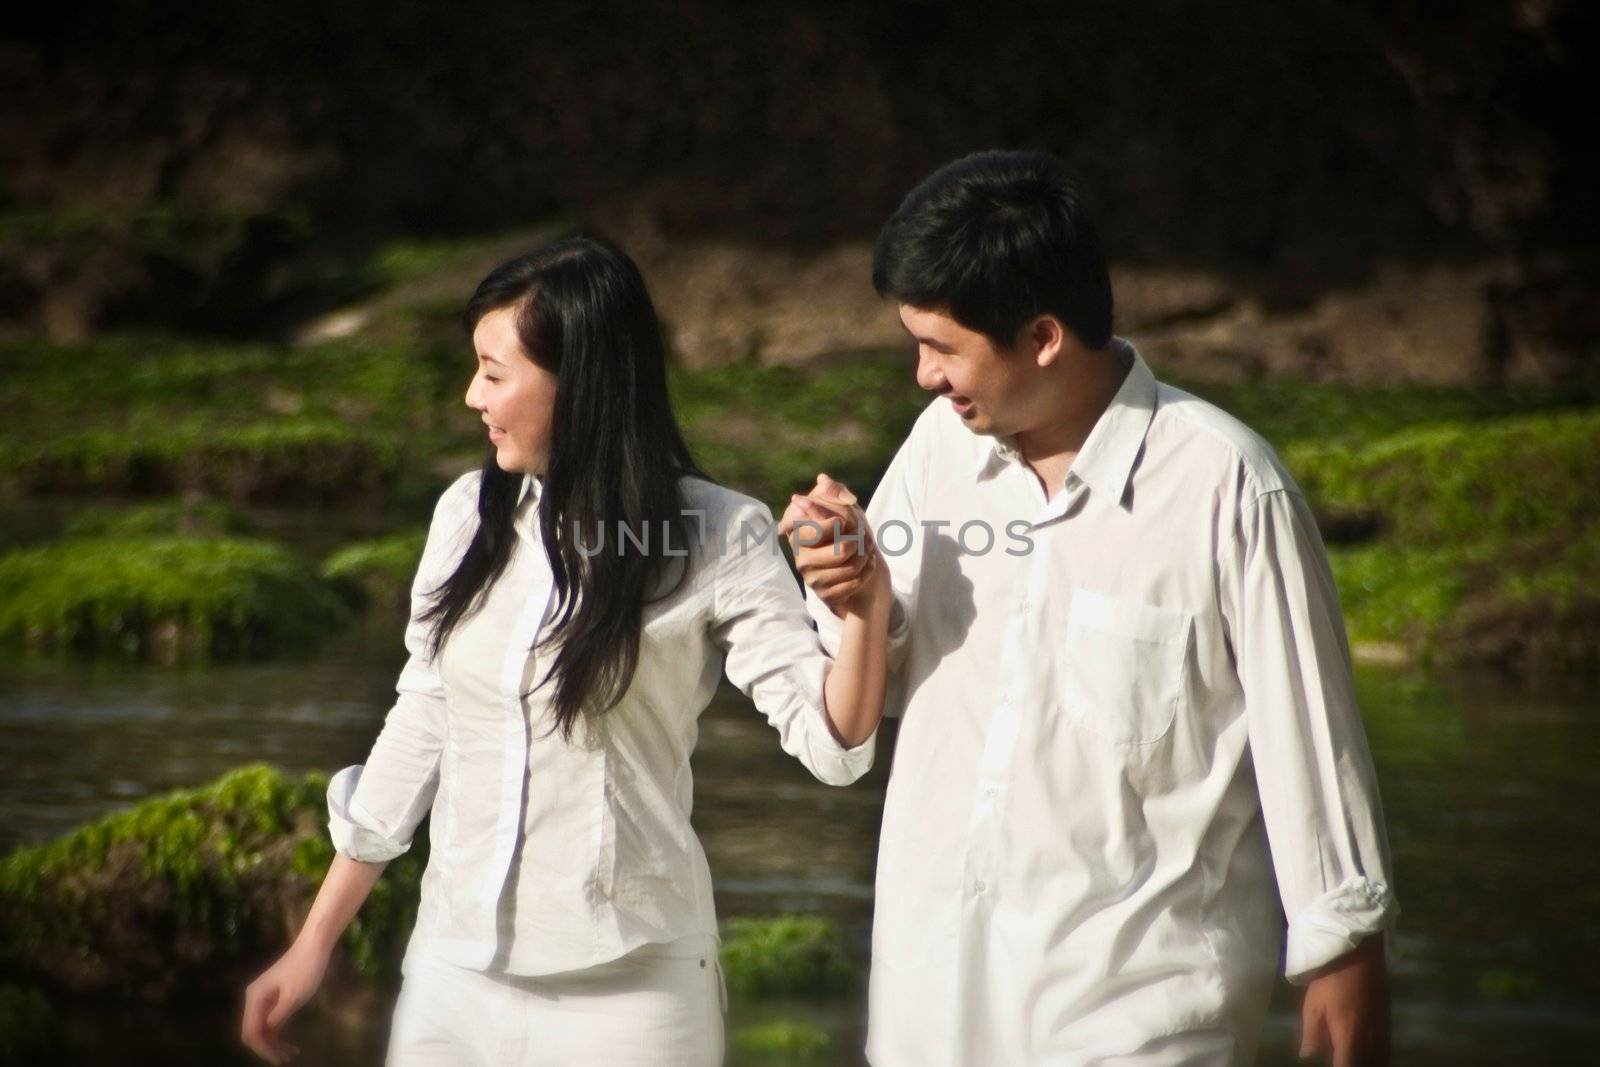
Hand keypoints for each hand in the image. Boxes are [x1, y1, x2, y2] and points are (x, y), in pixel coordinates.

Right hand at [241, 939, 328, 1063]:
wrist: (314, 946)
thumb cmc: (306, 969)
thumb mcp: (294, 997)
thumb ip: (278, 1016)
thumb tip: (268, 1032)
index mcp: (255, 998)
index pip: (251, 1031)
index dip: (263, 1049)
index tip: (278, 1059)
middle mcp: (254, 998)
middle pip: (254, 1031)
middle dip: (267, 1048)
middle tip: (285, 1059)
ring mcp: (263, 998)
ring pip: (263, 1028)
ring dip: (273, 1042)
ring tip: (290, 1054)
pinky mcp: (273, 997)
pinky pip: (271, 1020)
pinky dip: (278, 1032)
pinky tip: (288, 1043)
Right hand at [777, 473, 884, 616]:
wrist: (860, 565)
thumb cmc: (848, 532)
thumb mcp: (843, 506)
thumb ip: (834, 491)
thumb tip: (823, 480)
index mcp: (798, 533)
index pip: (819, 528)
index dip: (840, 524)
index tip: (846, 521)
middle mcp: (800, 558)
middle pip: (842, 549)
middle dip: (861, 542)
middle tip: (864, 537)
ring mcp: (812, 578)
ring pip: (850, 567)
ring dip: (866, 556)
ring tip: (867, 550)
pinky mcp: (825, 595)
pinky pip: (854, 583)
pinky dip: (867, 572)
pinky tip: (867, 565)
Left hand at [1299, 934, 1390, 1065]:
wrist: (1360, 953)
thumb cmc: (1331, 978)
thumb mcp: (1313, 1005)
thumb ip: (1312, 1035)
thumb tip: (1307, 1057)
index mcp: (1349, 1036)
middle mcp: (1371, 1038)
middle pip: (1368, 1065)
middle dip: (1354, 1064)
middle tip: (1341, 1058)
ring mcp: (1383, 1030)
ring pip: (1380, 1059)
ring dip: (1368, 1061)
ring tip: (1353, 1056)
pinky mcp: (1388, 1021)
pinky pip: (1387, 1049)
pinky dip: (1379, 1056)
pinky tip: (1369, 1054)